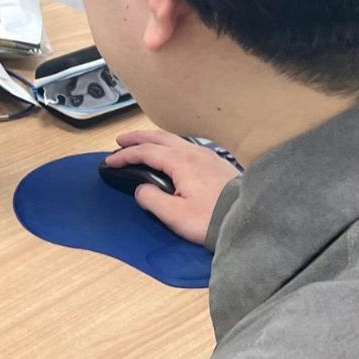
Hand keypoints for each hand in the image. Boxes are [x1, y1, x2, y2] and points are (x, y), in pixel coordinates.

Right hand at [104, 129, 240, 244]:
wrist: (249, 221)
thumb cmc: (211, 220)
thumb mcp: (174, 215)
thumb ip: (151, 199)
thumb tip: (141, 188)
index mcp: (181, 162)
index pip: (146, 152)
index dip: (125, 155)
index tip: (109, 161)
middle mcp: (194, 152)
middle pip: (159, 137)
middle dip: (137, 138)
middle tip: (119, 141)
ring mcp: (207, 155)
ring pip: (174, 139)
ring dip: (153, 140)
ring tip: (141, 144)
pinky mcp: (216, 163)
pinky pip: (186, 146)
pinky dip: (169, 145)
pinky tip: (169, 153)